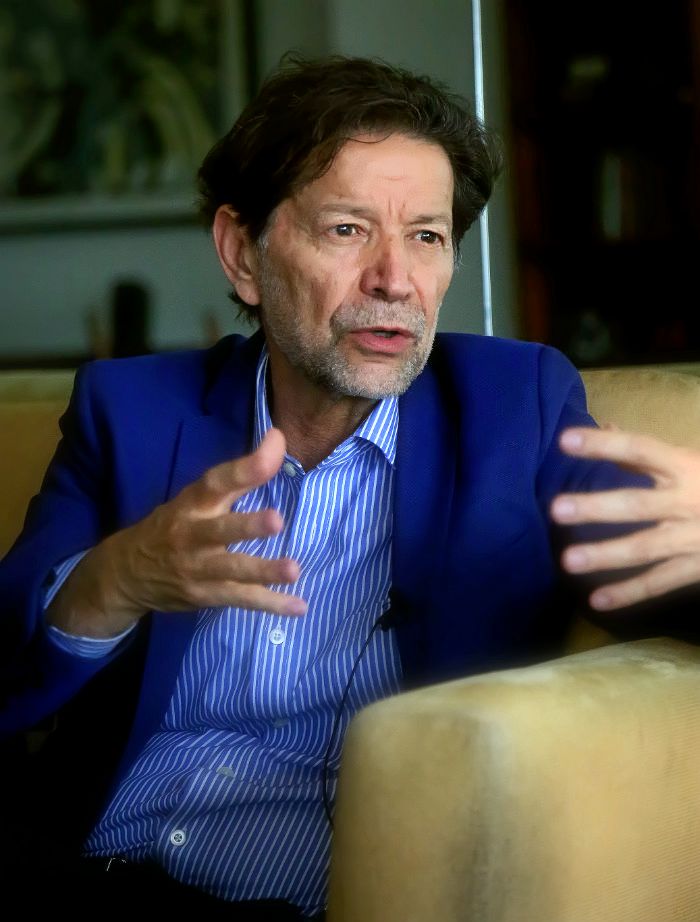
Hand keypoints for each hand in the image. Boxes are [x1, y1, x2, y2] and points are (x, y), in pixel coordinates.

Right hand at [47, 428, 305, 636]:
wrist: (125, 574)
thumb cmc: (174, 526)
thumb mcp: (196, 498)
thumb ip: (240, 475)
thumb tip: (278, 438)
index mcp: (192, 503)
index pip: (216, 481)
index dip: (245, 467)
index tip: (276, 445)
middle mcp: (192, 534)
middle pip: (220, 530)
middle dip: (247, 526)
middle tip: (277, 520)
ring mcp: (196, 568)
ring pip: (231, 570)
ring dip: (263, 571)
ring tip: (294, 569)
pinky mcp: (204, 595)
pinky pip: (240, 599)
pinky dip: (270, 604)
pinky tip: (299, 606)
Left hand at [550, 426, 699, 609]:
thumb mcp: (691, 461)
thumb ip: (647, 452)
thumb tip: (606, 426)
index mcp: (686, 466)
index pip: (639, 450)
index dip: (603, 445)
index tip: (565, 441)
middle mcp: (688, 501)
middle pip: (637, 504)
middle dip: (597, 508)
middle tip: (557, 510)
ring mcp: (692, 538)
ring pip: (645, 548)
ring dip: (606, 554)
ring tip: (568, 560)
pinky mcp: (697, 568)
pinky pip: (660, 582)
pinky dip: (629, 593)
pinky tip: (597, 602)